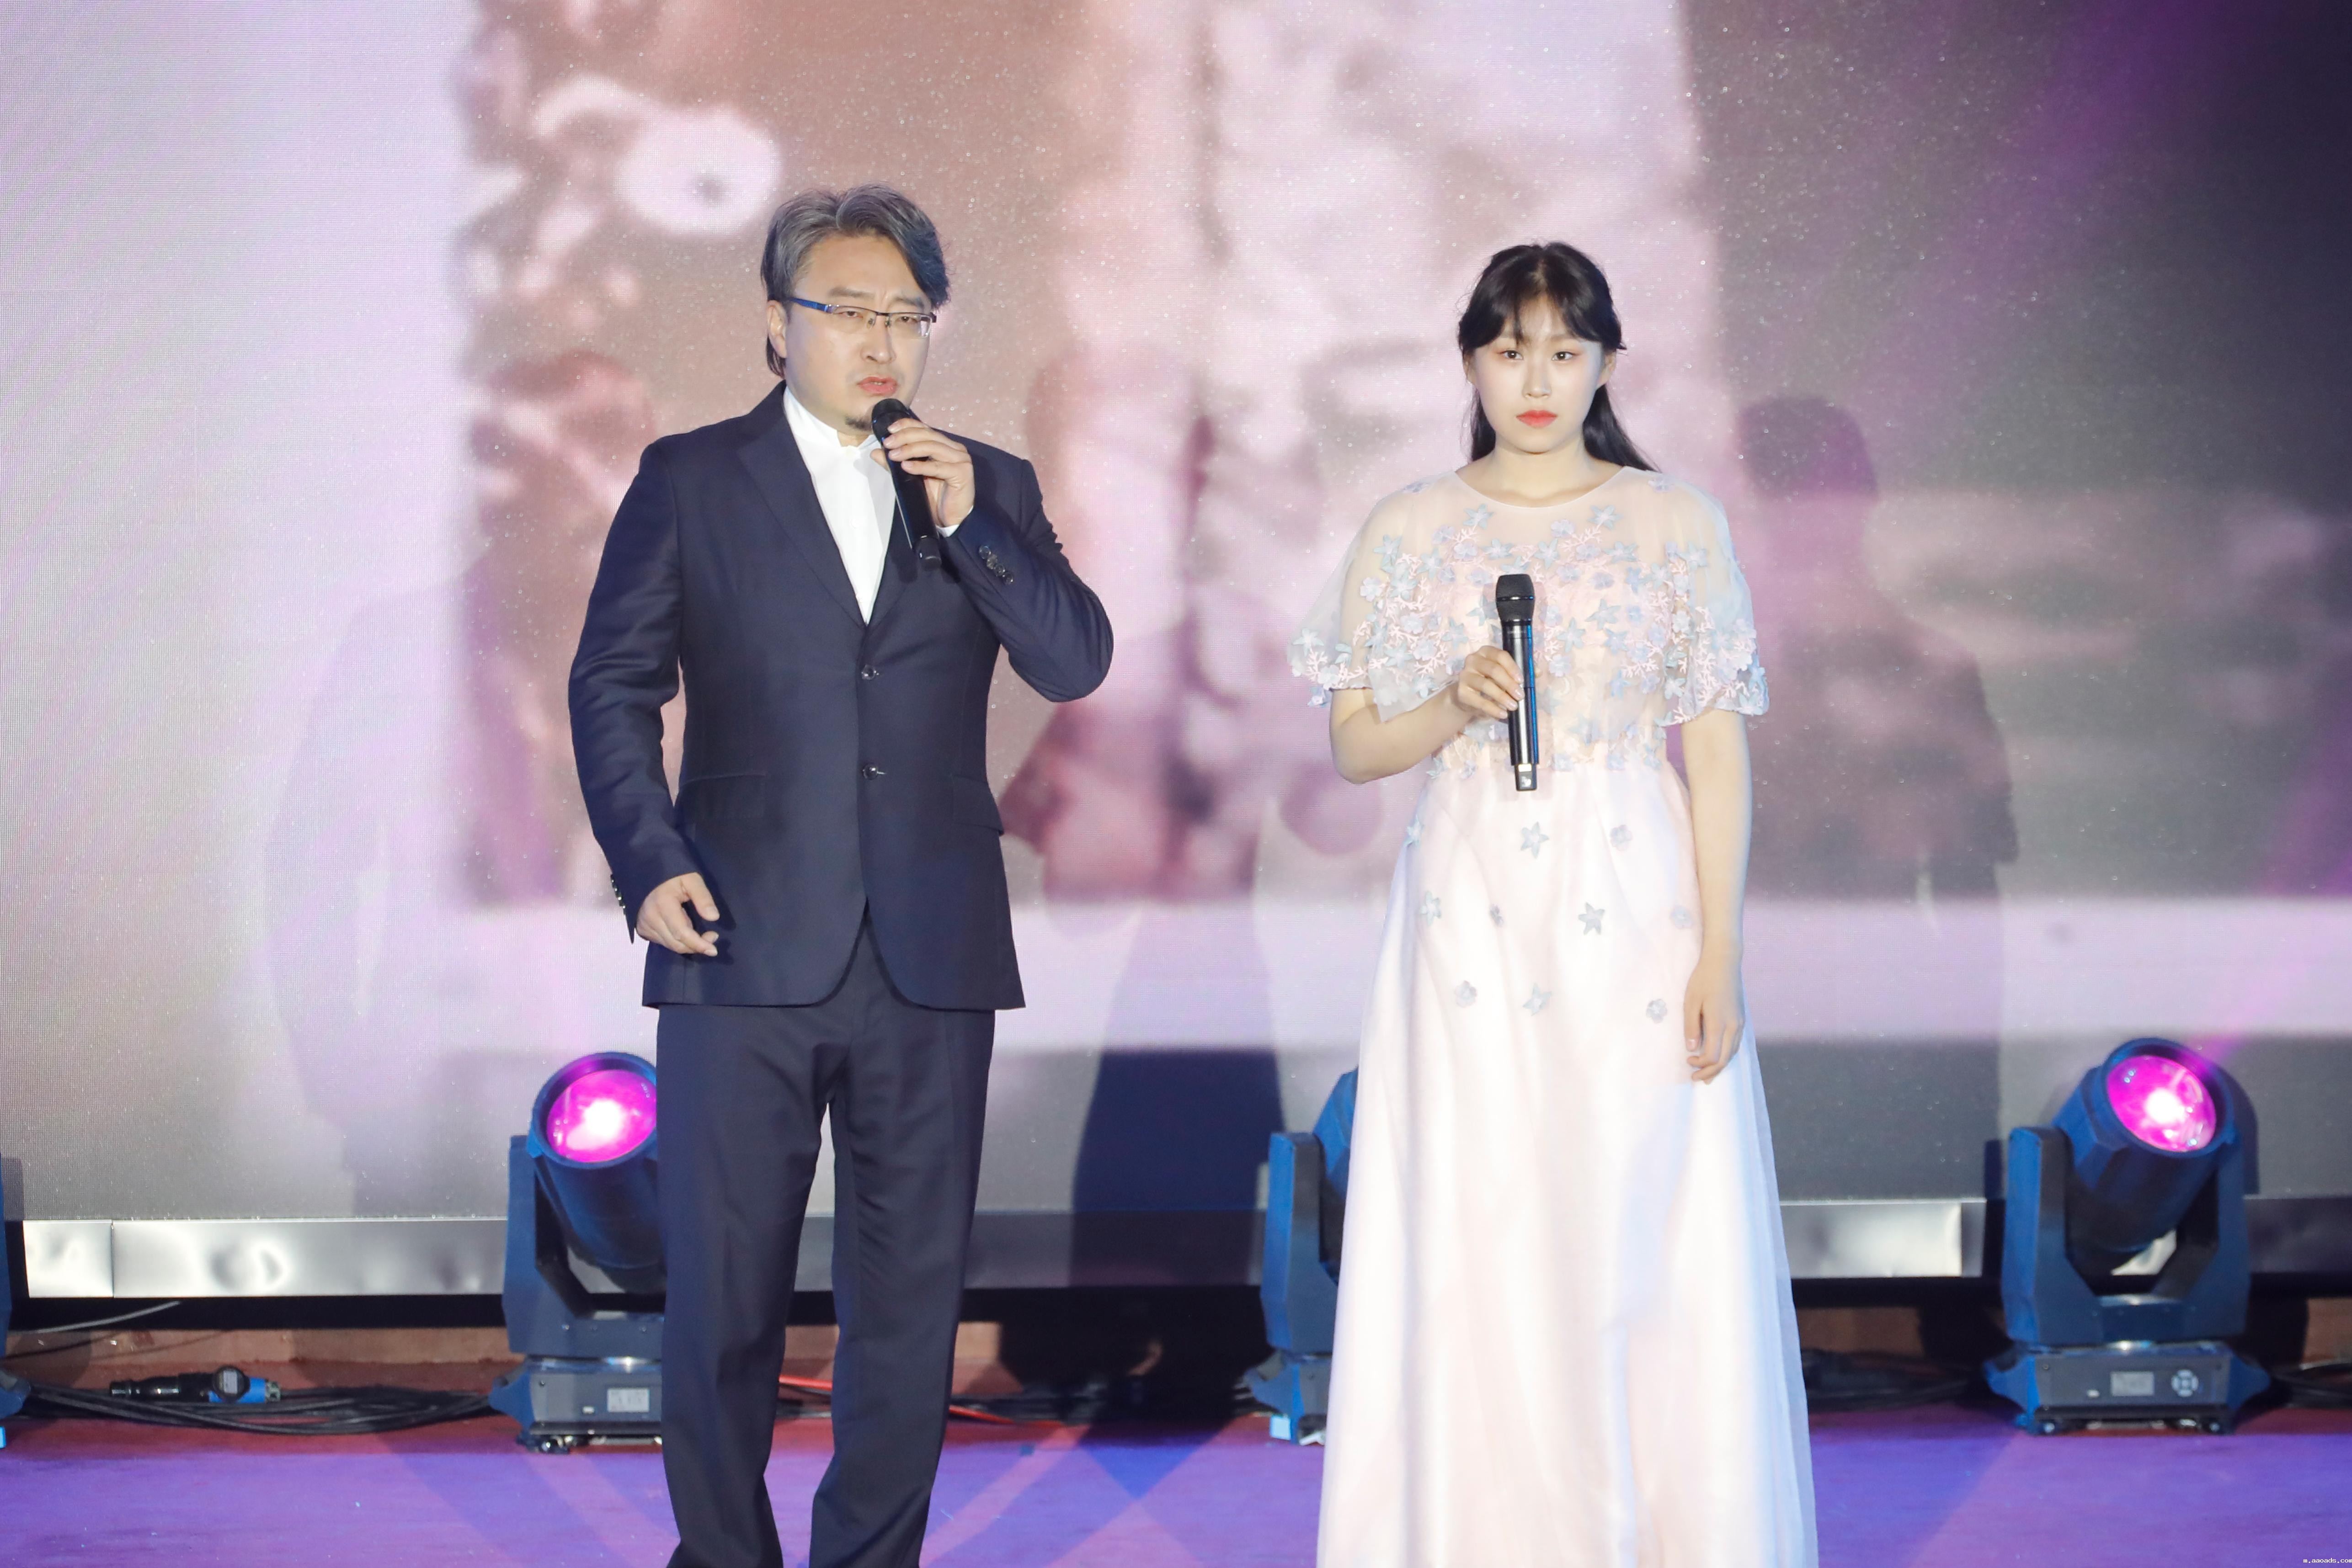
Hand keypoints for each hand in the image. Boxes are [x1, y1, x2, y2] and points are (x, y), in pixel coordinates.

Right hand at [637, 872, 719, 956]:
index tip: (713, 948)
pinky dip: (678, 942)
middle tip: (712, 938)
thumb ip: (703, 898)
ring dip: (688, 946)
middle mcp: (650, 918)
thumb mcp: (692, 880)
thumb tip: (713, 917)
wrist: (649, 876)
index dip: (698, 944)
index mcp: (663, 904)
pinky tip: (686, 934)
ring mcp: (644, 925)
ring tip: (702, 937)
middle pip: (676, 943)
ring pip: (670, 945)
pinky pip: (663, 943)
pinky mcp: (643, 929)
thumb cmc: (674, 878)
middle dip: (696, 946)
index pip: (681, 932)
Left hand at [876, 418, 975, 528]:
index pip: (924, 428)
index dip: (907, 425)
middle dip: (905, 437)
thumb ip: (896, 464)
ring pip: (932, 447)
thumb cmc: (934, 498)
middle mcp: (955, 449)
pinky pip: (939, 467)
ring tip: (893, 455)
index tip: (889, 429)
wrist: (950, 520)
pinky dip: (921, 466)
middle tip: (888, 444)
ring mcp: (961, 459)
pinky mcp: (963, 473)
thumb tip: (875, 452)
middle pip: (928, 435)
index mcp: (944, 445)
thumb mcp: (910, 478)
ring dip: (910, 450)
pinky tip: (906, 467)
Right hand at [1447, 645, 1522, 722]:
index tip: (1522, 680)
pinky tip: (1503, 714)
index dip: (1512, 667)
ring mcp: (1465, 675)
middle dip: (1509, 684)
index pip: (1500, 655)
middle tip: (1520, 696)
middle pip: (1493, 670)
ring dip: (1502, 697)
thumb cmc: (1490, 681)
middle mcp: (1473, 660)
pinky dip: (1492, 709)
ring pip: (1485, 685)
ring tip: (1514, 706)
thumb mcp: (1504, 673)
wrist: (1467, 696)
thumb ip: (1520, 671)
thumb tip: (1536, 672)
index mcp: (1486, 652)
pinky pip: (1479, 701)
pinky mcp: (1461, 692)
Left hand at [1683, 947, 1744, 1083]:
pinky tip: (1719, 1056)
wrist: (1724, 961)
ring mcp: (1740, 1023)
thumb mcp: (1691, 1002)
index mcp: (1720, 1024)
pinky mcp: (1741, 1018)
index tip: (1687, 1060)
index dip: (1700, 1064)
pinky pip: (1736, 1044)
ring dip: (1719, 1065)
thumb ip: (1691, 1027)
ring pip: (1732, 1053)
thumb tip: (1692, 1048)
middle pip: (1725, 1059)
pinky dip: (1727, 1055)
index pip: (1712, 1056)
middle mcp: (1734, 1027)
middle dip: (1710, 1072)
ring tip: (1707, 1073)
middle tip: (1696, 1078)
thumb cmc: (1704, 979)